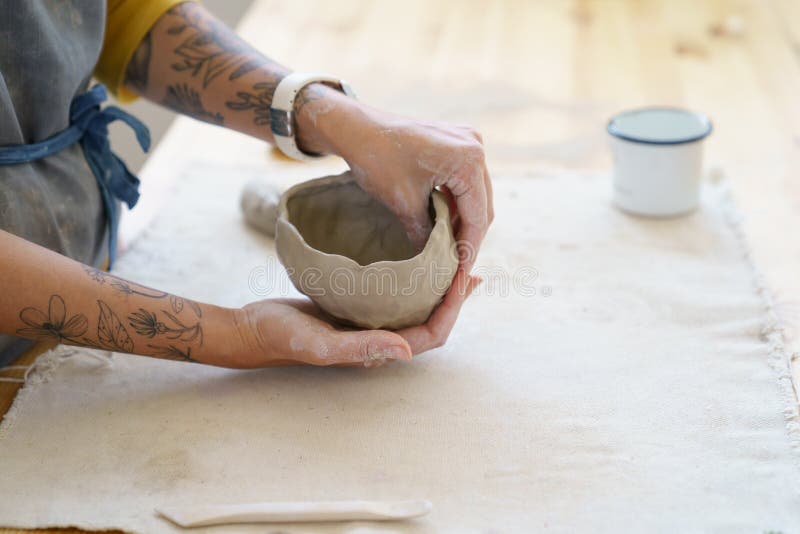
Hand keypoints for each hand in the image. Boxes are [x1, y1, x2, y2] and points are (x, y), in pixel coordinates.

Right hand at [228, 270, 480, 367]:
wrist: (252, 327)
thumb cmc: (281, 337)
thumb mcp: (318, 344)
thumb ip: (360, 348)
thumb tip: (407, 350)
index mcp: (377, 351)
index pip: (431, 335)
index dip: (452, 310)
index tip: (463, 278)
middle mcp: (379, 340)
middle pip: (431, 322)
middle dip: (454, 298)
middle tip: (470, 266)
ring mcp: (369, 324)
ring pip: (416, 308)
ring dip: (438, 289)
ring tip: (456, 263)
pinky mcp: (357, 308)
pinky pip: (395, 296)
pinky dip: (413, 280)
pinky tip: (416, 261)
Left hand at [295, 89, 492, 272]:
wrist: (355, 127)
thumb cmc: (378, 160)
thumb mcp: (404, 204)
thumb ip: (427, 234)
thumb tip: (437, 262)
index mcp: (468, 160)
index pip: (478, 215)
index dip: (469, 249)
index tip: (461, 275)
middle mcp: (475, 147)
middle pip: (481, 204)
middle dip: (468, 236)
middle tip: (456, 266)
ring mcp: (467, 141)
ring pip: (474, 194)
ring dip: (462, 220)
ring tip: (449, 248)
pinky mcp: (455, 143)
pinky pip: (463, 180)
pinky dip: (455, 203)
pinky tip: (443, 222)